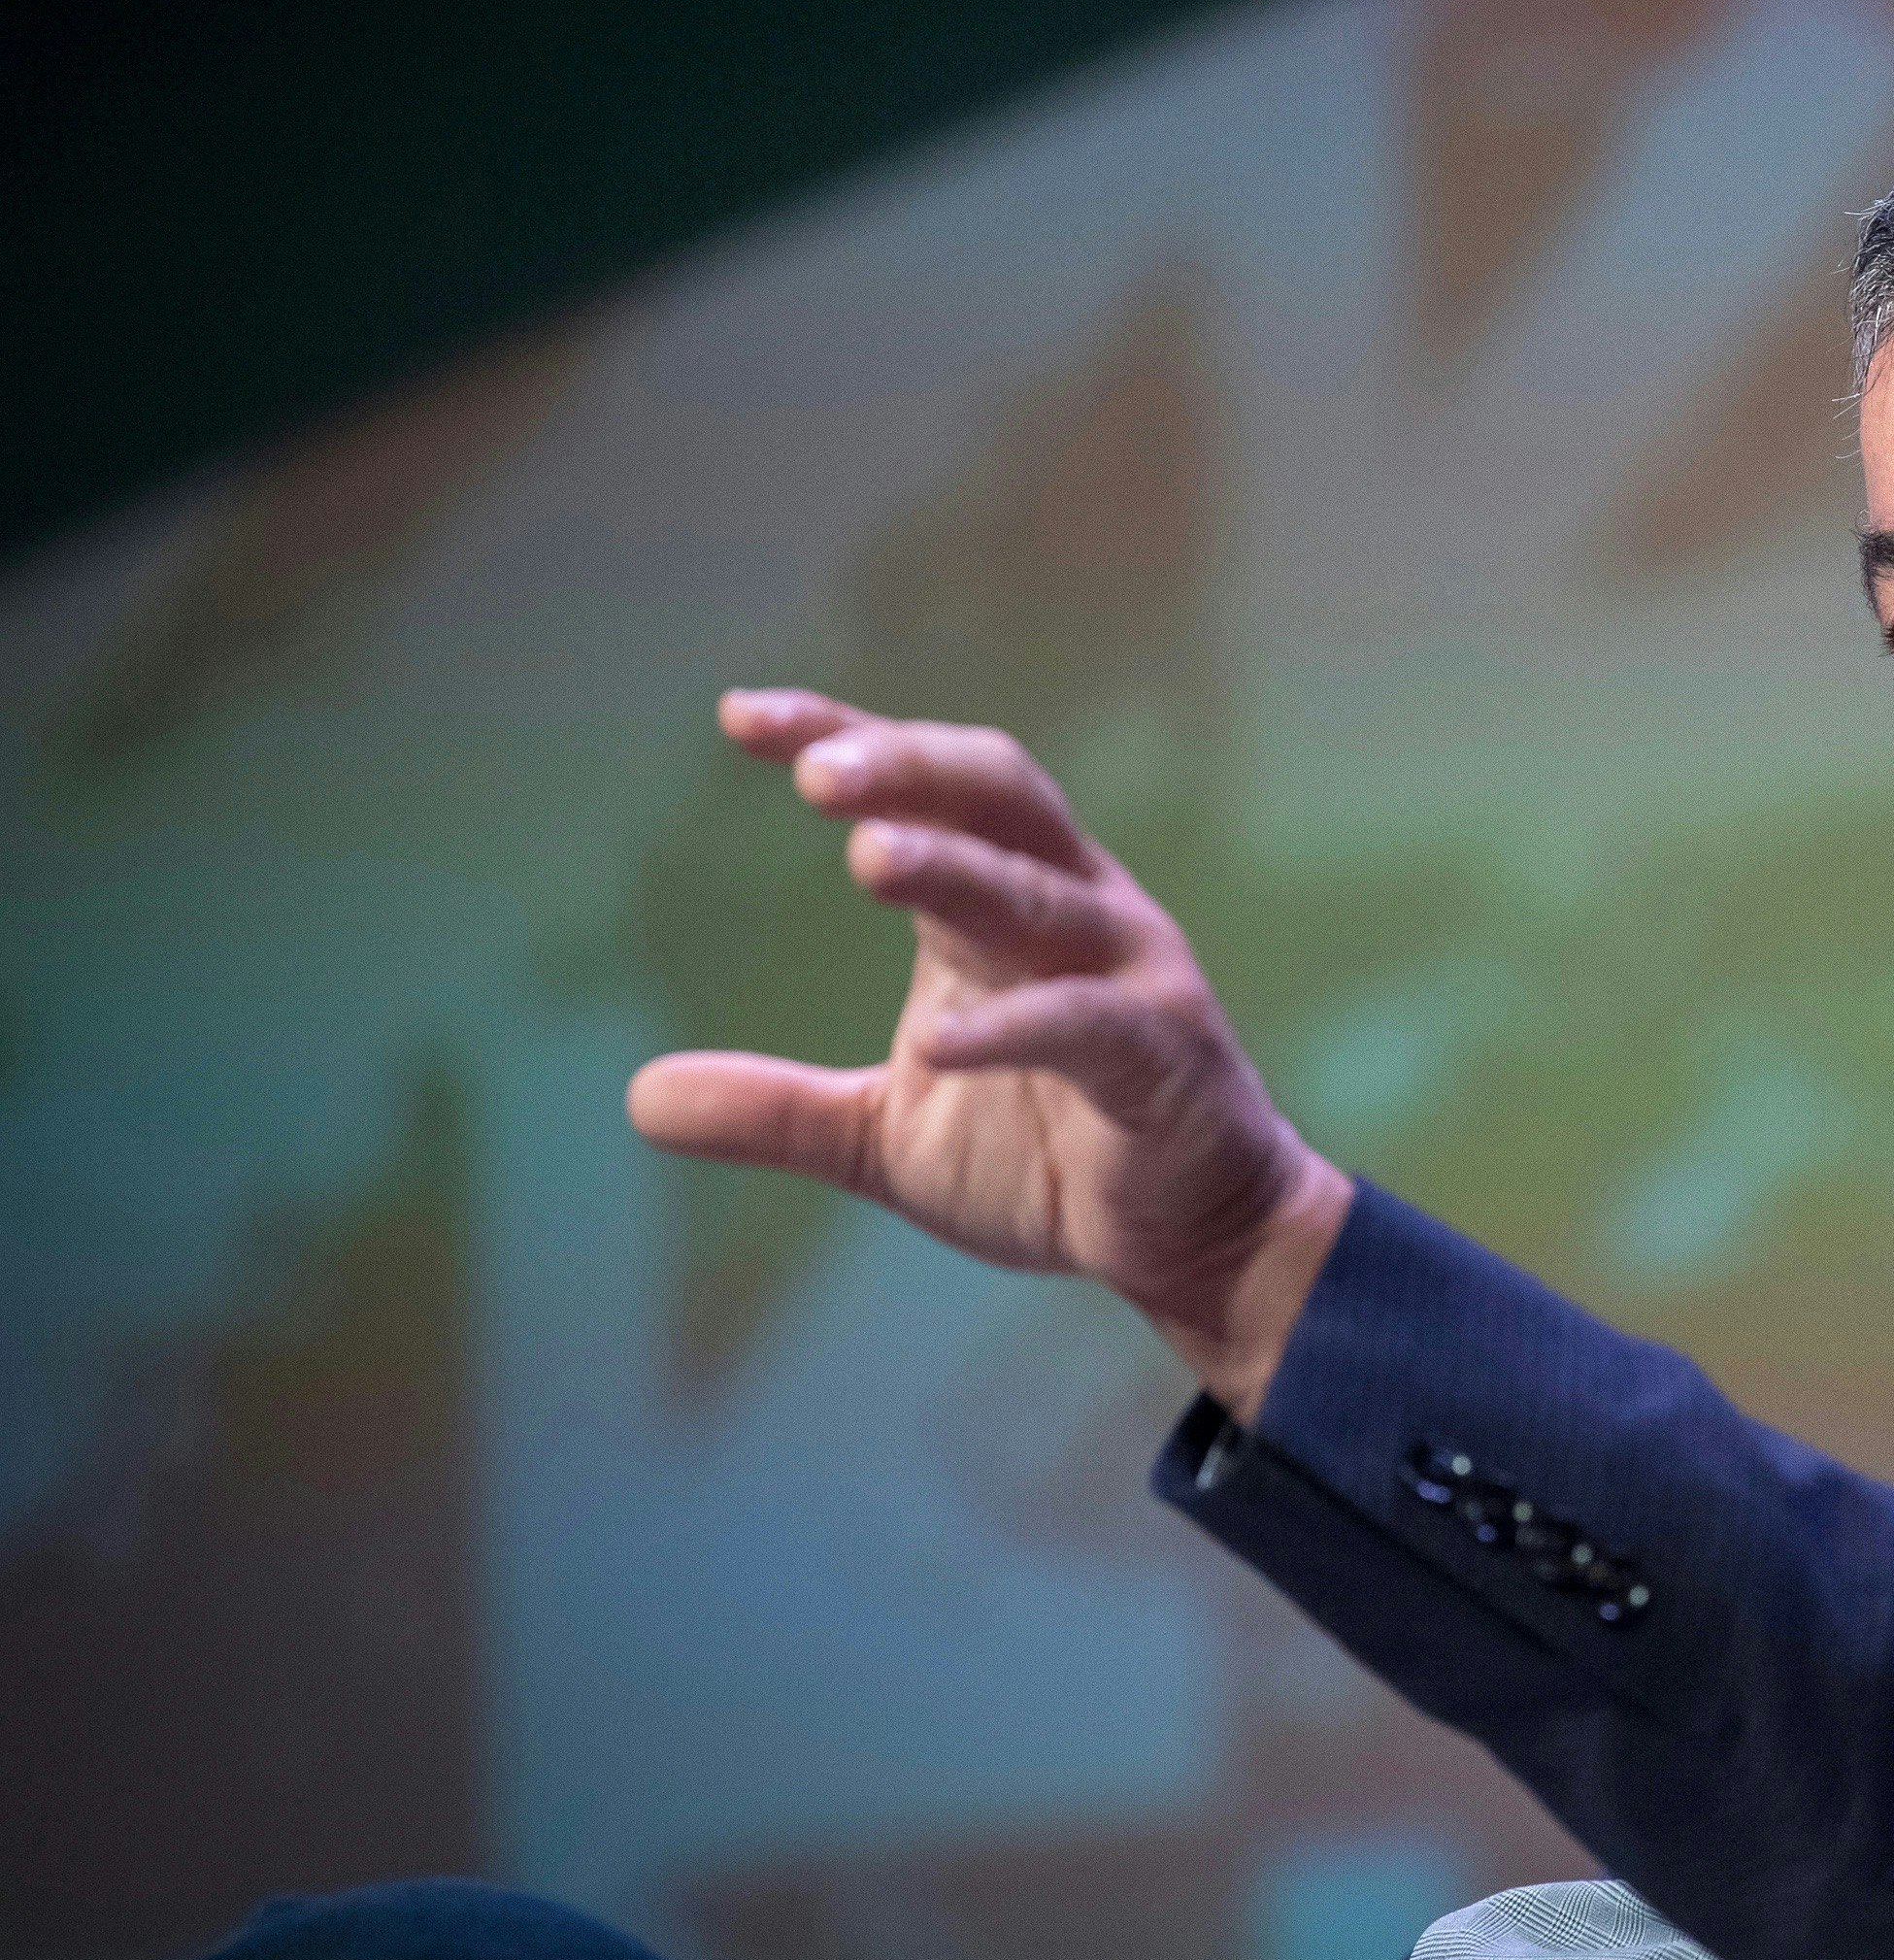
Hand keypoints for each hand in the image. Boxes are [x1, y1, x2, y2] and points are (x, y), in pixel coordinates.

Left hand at [627, 689, 1350, 1411]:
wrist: (1190, 1241)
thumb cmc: (1047, 1157)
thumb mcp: (885, 1135)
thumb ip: (778, 1108)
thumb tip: (636, 1098)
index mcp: (1002, 907)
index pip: (925, 791)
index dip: (844, 738)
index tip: (741, 719)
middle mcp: (1073, 911)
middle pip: (998, 795)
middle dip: (911, 769)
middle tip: (814, 772)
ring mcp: (1127, 977)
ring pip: (1043, 894)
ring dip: (959, 867)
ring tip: (865, 854)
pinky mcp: (1162, 1057)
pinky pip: (1086, 1024)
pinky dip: (1015, 1025)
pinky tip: (936, 1042)